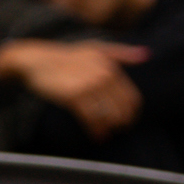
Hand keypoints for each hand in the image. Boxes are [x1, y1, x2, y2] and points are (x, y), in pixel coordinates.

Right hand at [0, 40, 148, 138]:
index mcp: (111, 68)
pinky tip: (96, 135)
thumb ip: (121, 53)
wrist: (37, 60)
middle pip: (121, 109)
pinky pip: (89, 118)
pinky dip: (95, 129)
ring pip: (106, 115)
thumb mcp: (96, 48)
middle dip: (121, 123)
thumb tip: (146, 55)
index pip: (131, 97)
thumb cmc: (68, 56)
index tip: (129, 121)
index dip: (132, 113)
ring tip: (106, 133)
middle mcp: (103, 77)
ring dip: (108, 128)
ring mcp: (88, 86)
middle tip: (118, 130)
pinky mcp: (73, 96)